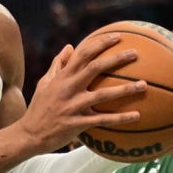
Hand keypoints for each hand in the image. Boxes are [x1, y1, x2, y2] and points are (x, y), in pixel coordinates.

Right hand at [19, 34, 145, 152]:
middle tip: (135, 54)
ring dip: (125, 90)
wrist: (29, 135)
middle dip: (116, 59)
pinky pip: (102, 120)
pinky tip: (137, 116)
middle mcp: (67, 89)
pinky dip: (120, 118)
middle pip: (94, 68)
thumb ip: (58, 65)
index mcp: (61, 78)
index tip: (118, 37)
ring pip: (102, 95)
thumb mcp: (44, 83)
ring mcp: (72, 106)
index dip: (100, 43)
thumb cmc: (39, 108)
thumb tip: (69, 47)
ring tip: (144, 85)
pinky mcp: (76, 124)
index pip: (82, 54)